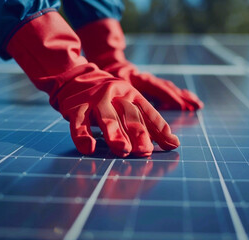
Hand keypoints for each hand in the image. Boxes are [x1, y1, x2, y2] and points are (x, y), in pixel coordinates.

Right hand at [61, 80, 179, 156]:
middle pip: (129, 114)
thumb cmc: (109, 101)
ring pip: (107, 118)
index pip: (148, 112)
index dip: (159, 128)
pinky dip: (82, 135)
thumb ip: (149, 125)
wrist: (74, 79)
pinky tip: (88, 148)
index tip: (171, 144)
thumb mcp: (129, 106)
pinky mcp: (75, 107)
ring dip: (115, 135)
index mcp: (131, 93)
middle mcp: (115, 94)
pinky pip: (78, 122)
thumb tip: (174, 144)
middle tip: (145, 151)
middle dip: (138, 133)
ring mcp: (95, 99)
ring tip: (123, 151)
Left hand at [77, 18, 203, 110]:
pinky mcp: (154, 86)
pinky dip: (180, 97)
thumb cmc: (112, 77)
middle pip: (170, 88)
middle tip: (197, 106)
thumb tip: (124, 109)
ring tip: (198, 105)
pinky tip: (189, 102)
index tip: (181, 105)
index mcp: (141, 79)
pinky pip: (170, 91)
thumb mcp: (113, 86)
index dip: (169, 97)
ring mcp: (154, 82)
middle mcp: (150, 80)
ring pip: (172, 89)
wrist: (113, 66)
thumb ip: (121, 96)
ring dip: (185, 97)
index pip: (158, 88)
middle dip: (184, 98)